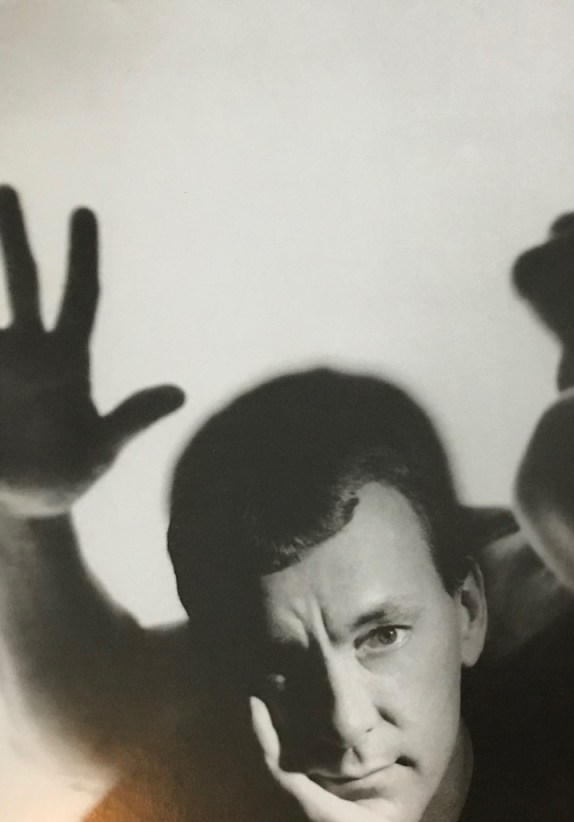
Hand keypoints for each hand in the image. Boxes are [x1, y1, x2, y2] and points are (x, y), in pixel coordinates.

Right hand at [0, 186, 183, 517]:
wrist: (23, 503)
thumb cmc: (70, 474)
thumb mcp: (103, 447)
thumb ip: (133, 418)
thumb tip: (179, 392)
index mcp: (68, 361)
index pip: (81, 298)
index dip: (83, 257)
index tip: (83, 211)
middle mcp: (29, 351)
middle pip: (23, 284)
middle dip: (13, 237)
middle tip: (8, 188)